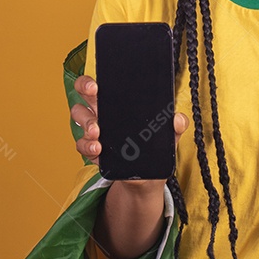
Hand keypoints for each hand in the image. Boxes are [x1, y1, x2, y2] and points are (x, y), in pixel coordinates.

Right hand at [70, 73, 188, 179]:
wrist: (146, 177)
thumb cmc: (153, 148)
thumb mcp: (167, 136)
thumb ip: (175, 126)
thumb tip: (178, 119)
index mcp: (117, 103)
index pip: (99, 85)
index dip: (91, 81)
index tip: (96, 85)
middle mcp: (102, 113)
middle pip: (83, 95)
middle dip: (84, 92)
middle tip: (95, 95)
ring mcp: (95, 131)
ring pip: (80, 120)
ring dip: (87, 124)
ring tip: (97, 133)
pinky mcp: (93, 150)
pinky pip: (82, 145)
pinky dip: (88, 147)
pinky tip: (98, 150)